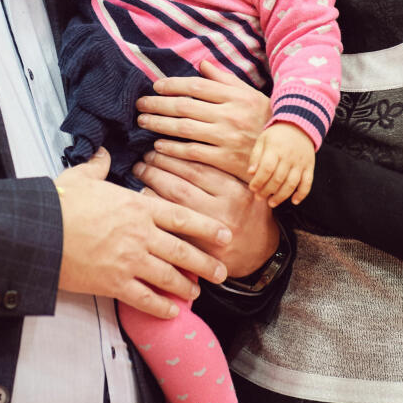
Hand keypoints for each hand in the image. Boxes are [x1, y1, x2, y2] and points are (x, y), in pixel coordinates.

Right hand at [55, 149, 231, 317]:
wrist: (38, 230)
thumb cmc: (60, 203)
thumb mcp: (82, 176)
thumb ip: (99, 166)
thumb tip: (103, 153)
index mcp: (137, 207)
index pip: (182, 217)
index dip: (206, 227)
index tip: (224, 235)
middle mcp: (140, 234)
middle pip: (183, 250)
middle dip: (206, 263)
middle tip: (222, 272)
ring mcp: (129, 260)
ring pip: (169, 277)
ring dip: (186, 286)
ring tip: (196, 292)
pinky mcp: (114, 283)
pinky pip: (145, 299)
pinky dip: (161, 307)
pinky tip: (171, 312)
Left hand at [132, 150, 279, 277]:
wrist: (261, 255)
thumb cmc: (251, 216)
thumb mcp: (250, 189)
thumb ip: (227, 171)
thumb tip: (192, 146)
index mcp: (237, 192)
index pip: (199, 167)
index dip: (175, 155)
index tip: (159, 147)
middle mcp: (223, 210)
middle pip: (182, 181)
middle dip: (159, 166)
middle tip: (145, 158)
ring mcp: (208, 230)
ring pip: (173, 199)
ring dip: (152, 183)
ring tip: (141, 171)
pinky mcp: (197, 246)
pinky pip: (169, 220)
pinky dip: (154, 204)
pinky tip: (143, 194)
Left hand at [135, 61, 271, 180]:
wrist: (283, 155)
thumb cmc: (264, 121)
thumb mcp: (250, 95)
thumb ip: (225, 80)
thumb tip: (202, 64)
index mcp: (236, 96)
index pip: (197, 86)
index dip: (173, 85)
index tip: (156, 86)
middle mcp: (230, 114)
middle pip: (185, 106)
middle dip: (158, 104)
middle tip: (140, 104)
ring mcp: (227, 137)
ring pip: (184, 128)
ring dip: (159, 124)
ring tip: (143, 121)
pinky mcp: (225, 159)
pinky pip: (192, 152)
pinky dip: (172, 148)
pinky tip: (158, 146)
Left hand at [248, 122, 315, 207]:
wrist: (300, 126)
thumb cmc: (277, 136)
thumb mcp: (263, 140)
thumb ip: (255, 156)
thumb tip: (250, 173)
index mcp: (276, 149)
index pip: (267, 168)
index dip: (258, 181)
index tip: (252, 188)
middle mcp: (289, 157)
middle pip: (278, 179)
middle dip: (267, 191)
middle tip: (259, 197)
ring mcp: (301, 163)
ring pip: (292, 184)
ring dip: (281, 196)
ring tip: (272, 203)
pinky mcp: (309, 167)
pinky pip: (308, 183)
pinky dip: (302, 194)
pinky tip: (294, 201)